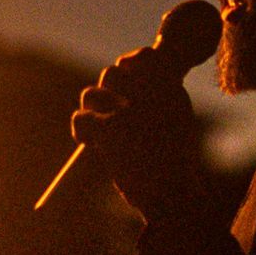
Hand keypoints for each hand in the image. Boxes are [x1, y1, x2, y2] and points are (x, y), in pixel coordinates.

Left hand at [71, 46, 206, 220]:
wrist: (174, 198)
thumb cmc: (176, 169)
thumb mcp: (176, 126)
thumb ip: (157, 102)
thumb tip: (124, 81)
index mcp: (171, 91)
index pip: (145, 57)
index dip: (130, 63)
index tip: (126, 76)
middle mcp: (151, 94)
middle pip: (112, 73)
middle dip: (105, 88)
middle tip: (107, 107)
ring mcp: (128, 111)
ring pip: (92, 94)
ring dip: (90, 109)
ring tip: (95, 127)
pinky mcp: (108, 131)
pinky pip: (81, 118)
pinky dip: (79, 129)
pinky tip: (86, 142)